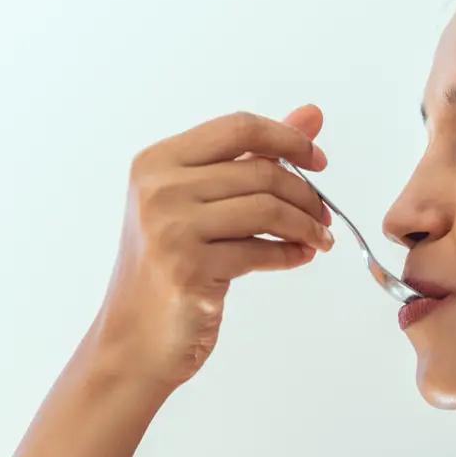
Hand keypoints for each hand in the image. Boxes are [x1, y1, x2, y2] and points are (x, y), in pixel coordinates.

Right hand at [86, 105, 334, 394]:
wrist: (133, 341)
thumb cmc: (167, 269)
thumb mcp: (200, 202)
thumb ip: (253, 156)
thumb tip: (311, 115)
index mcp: (157, 162)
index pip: (239, 127)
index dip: (289, 139)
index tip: (317, 161)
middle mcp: (159, 189)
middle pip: (260, 170)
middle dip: (305, 193)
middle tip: (322, 215)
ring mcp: (171, 229)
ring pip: (267, 209)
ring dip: (305, 225)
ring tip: (317, 239)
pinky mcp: (190, 270)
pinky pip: (260, 252)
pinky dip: (290, 255)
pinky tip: (298, 258)